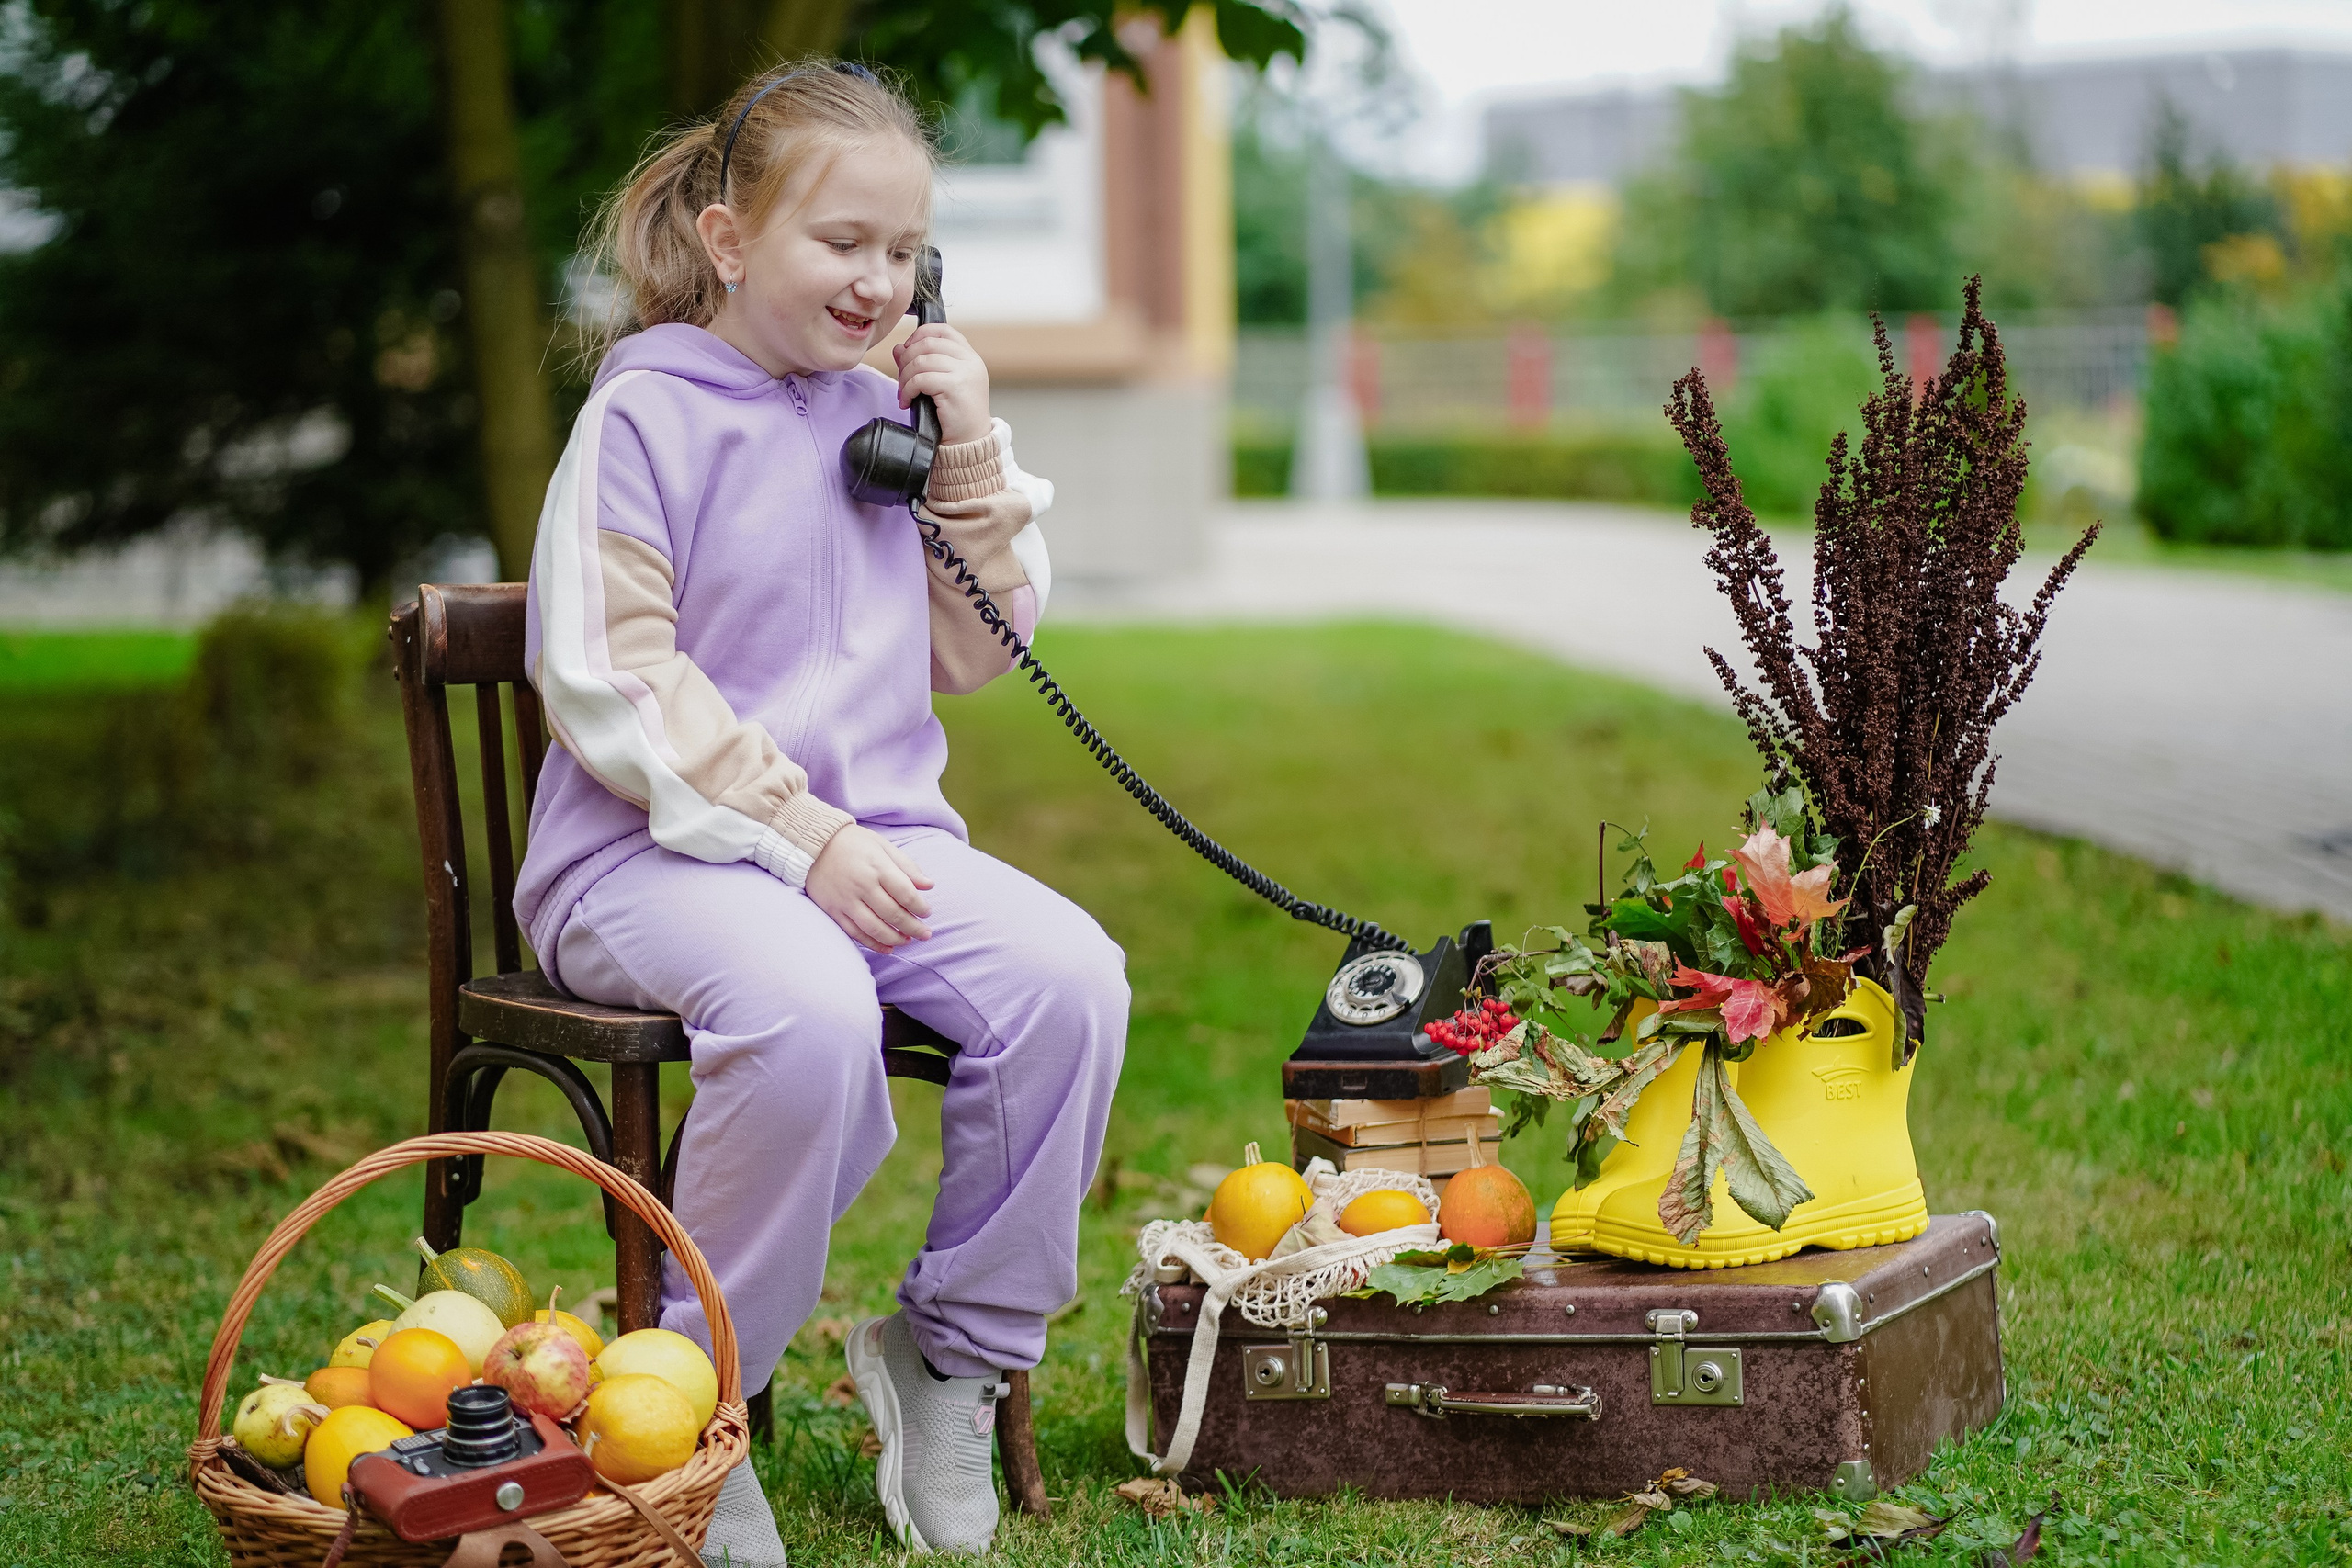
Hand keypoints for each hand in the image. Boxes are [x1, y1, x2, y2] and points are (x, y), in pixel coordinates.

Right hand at [806, 826, 933, 949]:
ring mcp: (846, 900)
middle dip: (913, 928)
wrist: (812, 844)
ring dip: (895, 939)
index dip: (920, 907)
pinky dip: (873, 944)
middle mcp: (862, 885)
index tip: (927, 912)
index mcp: (877, 867)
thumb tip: (929, 885)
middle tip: (926, 934)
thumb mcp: (882, 845)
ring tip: (908, 941)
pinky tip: (887, 948)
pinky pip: (855, 933)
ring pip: (875, 928)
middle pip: (893, 914)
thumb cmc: (852, 842)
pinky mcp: (833, 910)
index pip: (906, 894)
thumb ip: (906, 866)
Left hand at [893, 323, 990, 444]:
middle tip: (902, 381)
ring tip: (904, 394)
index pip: (942, 330)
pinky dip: (908, 390)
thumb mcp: (939, 385)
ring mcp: (965, 373)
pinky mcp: (956, 387)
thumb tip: (898, 348)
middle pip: (927, 343)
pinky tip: (908, 402)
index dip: (919, 335)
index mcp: (970, 357)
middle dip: (906, 360)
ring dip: (905, 377)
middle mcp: (971, 361)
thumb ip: (923, 364)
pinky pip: (921, 379)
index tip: (908, 352)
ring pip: (921, 360)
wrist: (970, 445)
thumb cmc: (955, 418)